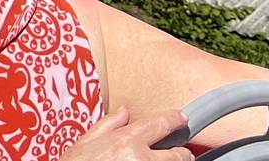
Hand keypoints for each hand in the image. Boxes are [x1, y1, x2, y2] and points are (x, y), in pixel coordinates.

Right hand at [61, 109, 191, 160]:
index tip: (182, 118)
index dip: (175, 119)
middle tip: (182, 153)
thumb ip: (109, 125)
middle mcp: (140, 158)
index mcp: (126, 141)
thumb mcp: (86, 141)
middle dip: (182, 154)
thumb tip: (124, 113)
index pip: (160, 124)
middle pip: (178, 155)